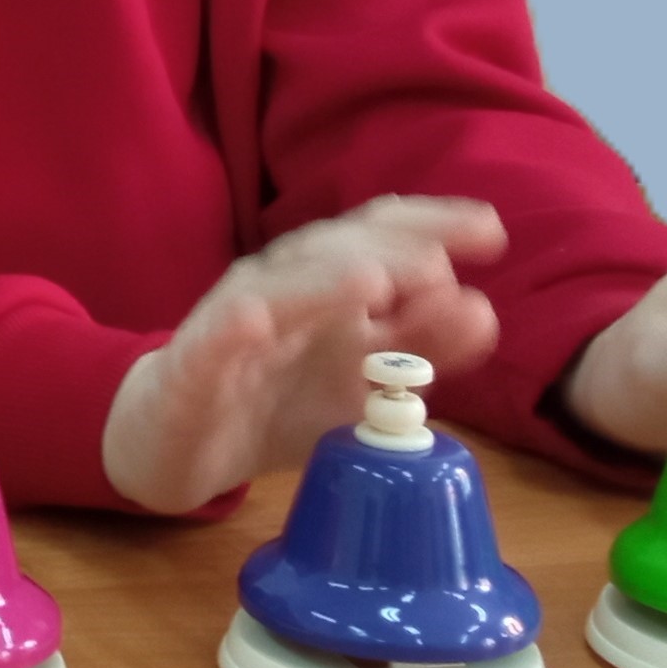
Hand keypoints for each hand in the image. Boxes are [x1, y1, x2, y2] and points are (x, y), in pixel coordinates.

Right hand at [101, 195, 505, 513]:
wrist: (175, 441)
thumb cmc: (274, 403)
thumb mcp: (364, 386)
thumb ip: (423, 352)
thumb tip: (483, 310)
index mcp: (329, 288)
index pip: (379, 236)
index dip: (432, 225)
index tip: (491, 233)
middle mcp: (284, 289)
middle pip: (333, 251)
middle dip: (387, 250)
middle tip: (438, 263)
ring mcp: (235, 322)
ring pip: (277, 288)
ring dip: (322, 280)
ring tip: (371, 282)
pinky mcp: (191, 364)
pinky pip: (214, 339)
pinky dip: (236, 325)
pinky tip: (258, 322)